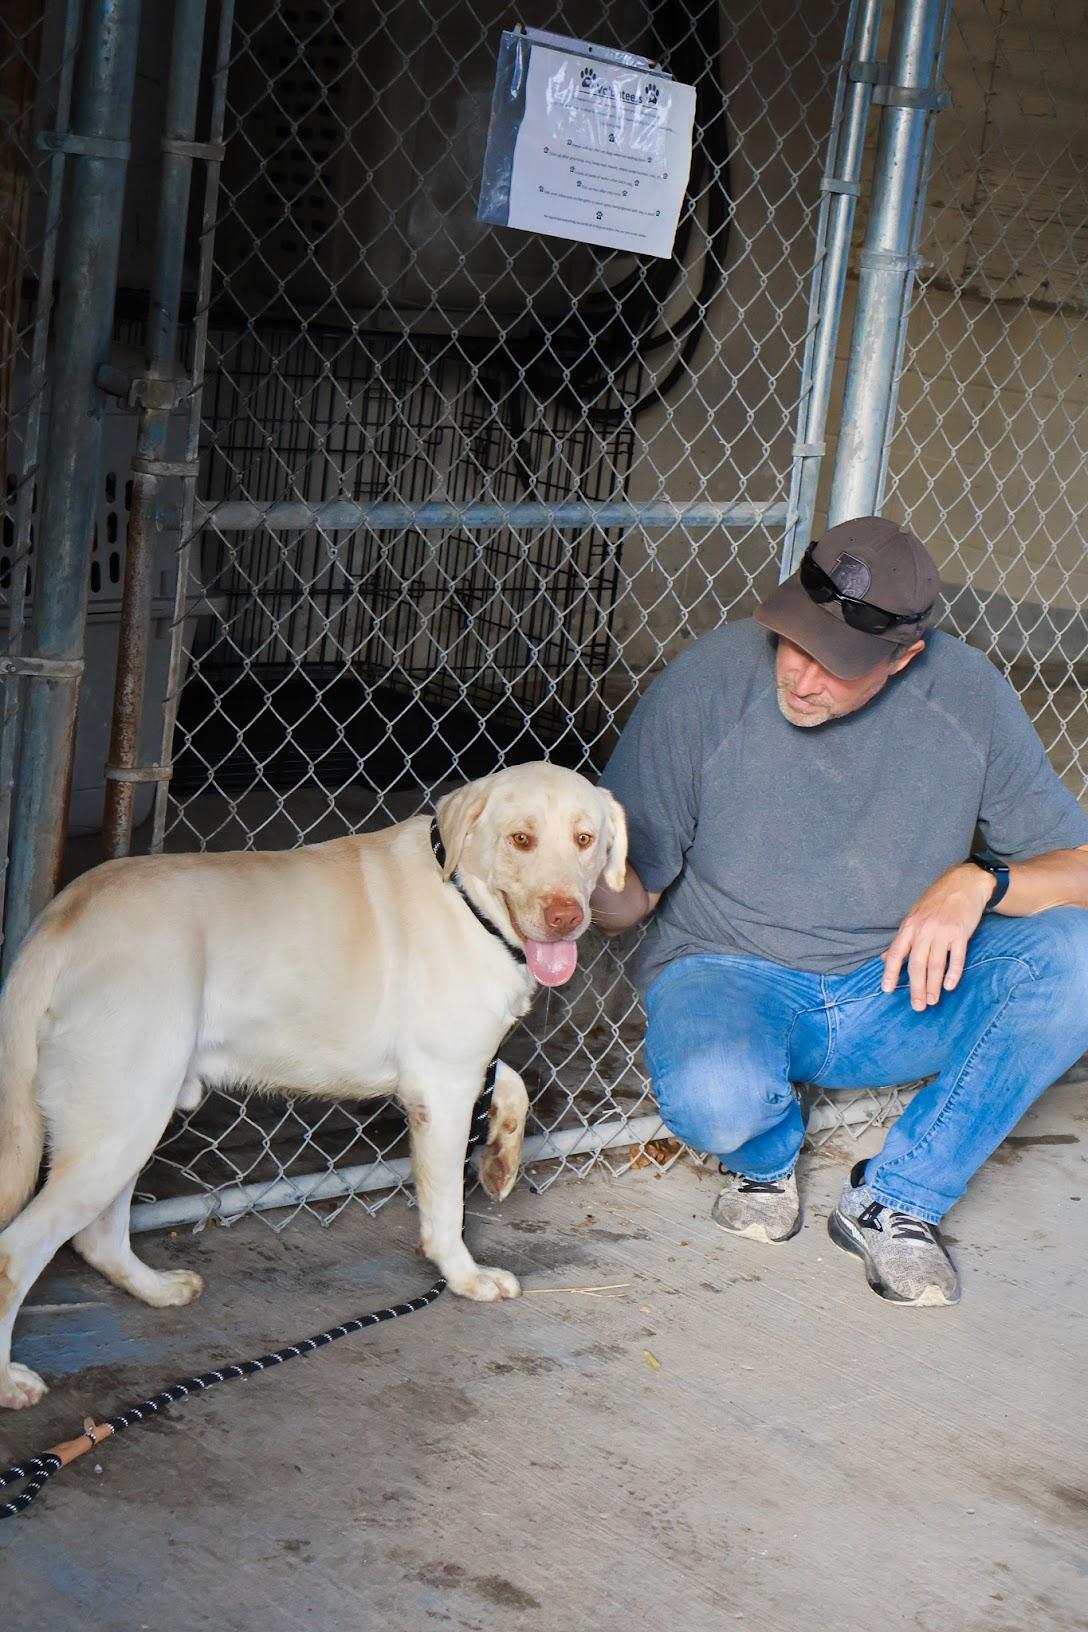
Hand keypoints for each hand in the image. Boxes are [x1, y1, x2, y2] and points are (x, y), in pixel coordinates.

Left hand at [881, 863, 993, 1010]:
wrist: (963, 883)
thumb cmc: (936, 901)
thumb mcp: (914, 916)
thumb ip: (902, 939)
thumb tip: (884, 958)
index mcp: (909, 927)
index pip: (896, 953)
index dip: (890, 972)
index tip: (887, 990)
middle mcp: (923, 930)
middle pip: (917, 964)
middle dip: (916, 987)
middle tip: (917, 1006)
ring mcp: (942, 931)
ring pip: (935, 964)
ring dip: (933, 985)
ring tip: (931, 1001)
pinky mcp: (960, 933)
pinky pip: (957, 957)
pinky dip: (953, 973)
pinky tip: (949, 986)